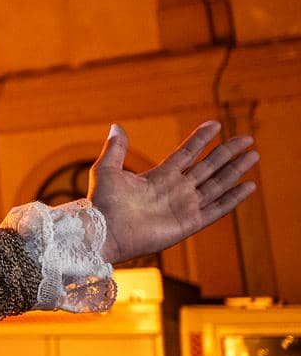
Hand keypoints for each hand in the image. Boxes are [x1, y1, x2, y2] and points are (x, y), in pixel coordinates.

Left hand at [89, 120, 258, 263]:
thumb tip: (117, 126)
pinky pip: (217, 208)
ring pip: (217, 184)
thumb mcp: (107, 170)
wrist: (103, 231)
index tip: (215, 124)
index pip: (186, 153)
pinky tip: (249, 186)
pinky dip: (233, 198)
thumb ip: (116, 149)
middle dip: (227, 152)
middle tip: (247, 138)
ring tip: (254, 155)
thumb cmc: (102, 203)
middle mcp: (176, 190)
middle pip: (208, 167)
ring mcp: (185, 206)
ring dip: (235, 170)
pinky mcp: (190, 223)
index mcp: (159, 176)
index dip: (200, 139)